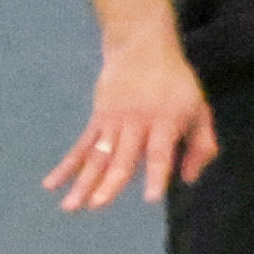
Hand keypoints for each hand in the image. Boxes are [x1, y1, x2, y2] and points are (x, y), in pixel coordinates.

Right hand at [46, 35, 215, 210]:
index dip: (155, 175)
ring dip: (83, 181)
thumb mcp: (199, 110)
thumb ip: (202, 146)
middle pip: (122, 157)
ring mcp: (113, 121)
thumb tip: (189, 180)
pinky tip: (52, 183)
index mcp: (165, 122)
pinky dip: (67, 166)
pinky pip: (81, 146)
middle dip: (110, 183)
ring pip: (98, 156)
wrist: (141, 47)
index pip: (159, 152)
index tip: (150, 198)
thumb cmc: (176, 84)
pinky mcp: (97, 119)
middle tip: (97, 205)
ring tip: (71, 206)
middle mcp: (136, 123)